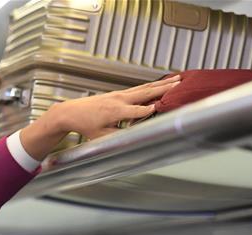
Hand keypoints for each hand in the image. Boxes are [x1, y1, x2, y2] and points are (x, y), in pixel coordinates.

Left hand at [19, 75, 181, 159]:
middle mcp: (119, 100)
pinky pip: (138, 88)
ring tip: (177, 79)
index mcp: (116, 111)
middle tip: (181, 83)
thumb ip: (118, 136)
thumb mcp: (100, 137)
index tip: (168, 106)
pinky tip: (159, 83)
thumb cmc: (84, 126)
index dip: (153, 109)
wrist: (70, 113)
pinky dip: (151, 84)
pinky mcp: (118, 94)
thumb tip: (134, 138)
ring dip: (162, 83)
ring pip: (144, 87)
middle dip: (165, 88)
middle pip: (146, 92)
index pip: (140, 110)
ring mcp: (119, 95)